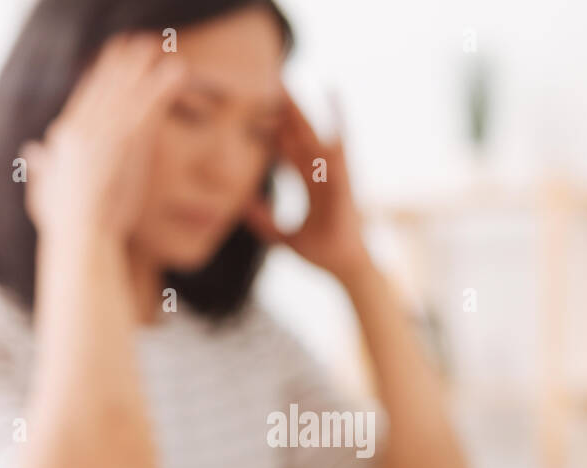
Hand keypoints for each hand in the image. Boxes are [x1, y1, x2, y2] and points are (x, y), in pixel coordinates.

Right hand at [23, 35, 184, 243]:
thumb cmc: (65, 227)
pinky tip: (176, 74)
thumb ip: (41, 168)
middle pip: (105, 87)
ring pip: (125, 93)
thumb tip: (33, 151)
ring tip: (160, 48)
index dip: (101, 76)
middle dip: (123, 63)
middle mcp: (79, 131)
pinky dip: (160, 89)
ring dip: (143, 68)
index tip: (114, 57)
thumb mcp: (45, 192)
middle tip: (141, 42)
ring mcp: (99, 136)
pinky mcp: (119, 146)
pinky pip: (144, 110)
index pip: (85, 98)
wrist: (78, 240)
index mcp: (65, 140)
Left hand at [245, 93, 372, 284]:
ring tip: (286, 84)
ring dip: (300, 109)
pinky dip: (338, 117)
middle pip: (299, 135)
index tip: (256, 109)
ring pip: (312, 134)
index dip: (272, 132)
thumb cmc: (323, 252)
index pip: (288, 151)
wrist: (346, 267)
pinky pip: (339, 142)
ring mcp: (333, 172)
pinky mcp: (342, 177)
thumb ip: (264, 221)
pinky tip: (334, 91)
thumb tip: (240, 208)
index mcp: (311, 184)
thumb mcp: (283, 237)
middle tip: (271, 81)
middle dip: (286, 110)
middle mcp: (322, 172)